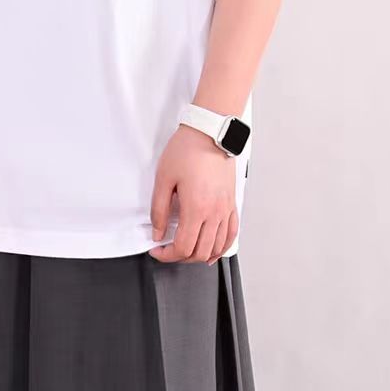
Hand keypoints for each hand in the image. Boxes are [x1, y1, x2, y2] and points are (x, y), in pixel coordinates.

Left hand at [149, 124, 237, 263]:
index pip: (183, 247)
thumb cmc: (187, 150)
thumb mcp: (164, 178)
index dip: (167, 255)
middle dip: (181, 257)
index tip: (157, 250)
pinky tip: (213, 251)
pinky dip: (222, 247)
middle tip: (168, 250)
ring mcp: (226, 209)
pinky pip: (231, 234)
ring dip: (200, 255)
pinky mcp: (232, 203)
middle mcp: (214, 213)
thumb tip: (158, 232)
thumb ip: (159, 210)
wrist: (209, 133)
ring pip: (216, 247)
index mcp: (196, 208)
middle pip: (200, 252)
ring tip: (186, 251)